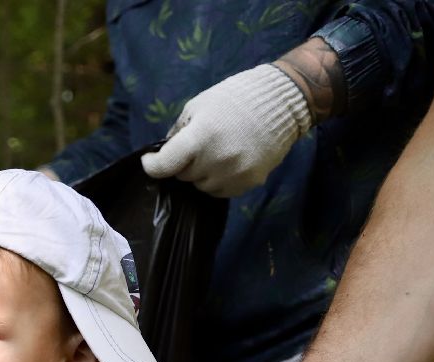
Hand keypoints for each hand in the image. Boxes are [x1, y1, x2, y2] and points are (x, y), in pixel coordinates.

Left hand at [141, 64, 310, 197]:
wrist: (283, 101)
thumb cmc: (235, 97)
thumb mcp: (199, 105)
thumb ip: (178, 132)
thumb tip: (164, 153)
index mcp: (200, 138)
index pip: (165, 166)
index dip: (152, 165)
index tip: (150, 161)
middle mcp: (216, 160)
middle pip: (183, 176)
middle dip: (184, 163)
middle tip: (197, 146)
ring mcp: (234, 174)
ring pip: (201, 186)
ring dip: (202, 173)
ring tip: (216, 152)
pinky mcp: (249, 182)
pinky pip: (222, 191)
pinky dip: (219, 180)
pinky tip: (229, 161)